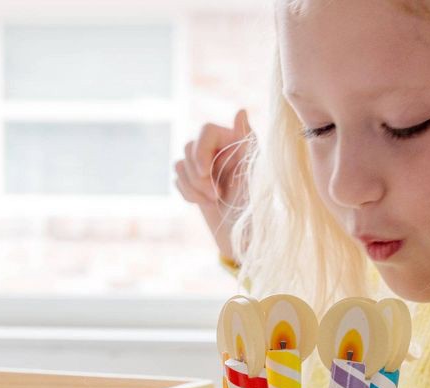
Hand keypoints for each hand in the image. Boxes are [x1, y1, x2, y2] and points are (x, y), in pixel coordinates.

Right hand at [175, 109, 253, 261]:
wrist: (242, 236)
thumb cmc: (253, 206)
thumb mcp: (251, 175)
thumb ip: (246, 142)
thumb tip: (240, 110)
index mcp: (235, 141)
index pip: (206, 130)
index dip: (201, 151)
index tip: (205, 173)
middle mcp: (218, 149)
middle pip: (189, 147)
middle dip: (198, 176)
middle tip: (216, 197)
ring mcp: (204, 164)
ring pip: (180, 163)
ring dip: (193, 187)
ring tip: (214, 201)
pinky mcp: (193, 180)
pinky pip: (177, 178)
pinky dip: (188, 193)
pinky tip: (205, 203)